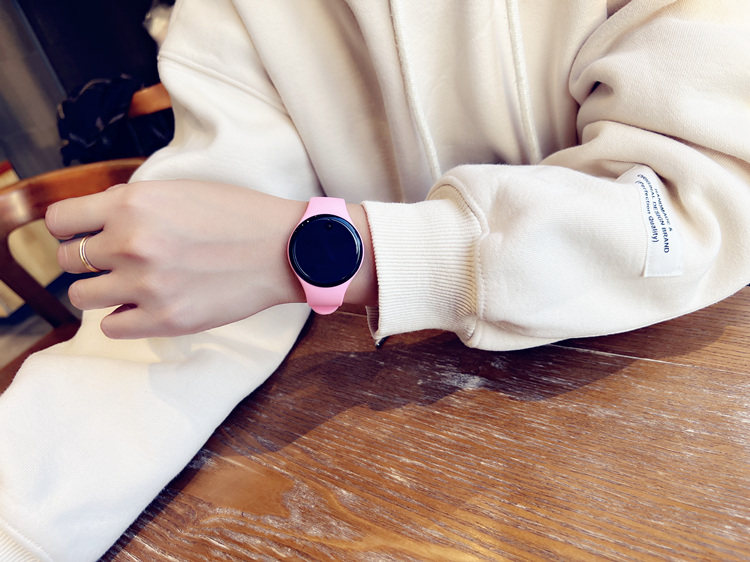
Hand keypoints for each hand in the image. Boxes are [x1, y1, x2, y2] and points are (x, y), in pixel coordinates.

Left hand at [46, 180, 309, 338]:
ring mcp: (145, 285)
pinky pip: (111, 327)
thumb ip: (132, 204)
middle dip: (85, 260)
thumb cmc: (238, 215)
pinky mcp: (165, 320)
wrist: (285, 249)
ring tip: (126, 286)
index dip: (68, 228)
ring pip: (81, 297)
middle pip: (67, 261)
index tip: (79, 235)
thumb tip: (93, 223)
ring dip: (100, 291)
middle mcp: (130, 243)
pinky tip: (144, 305)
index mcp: (132, 203)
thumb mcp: (178, 190)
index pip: (59, 220)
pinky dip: (122, 317)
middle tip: (112, 261)